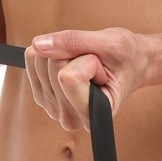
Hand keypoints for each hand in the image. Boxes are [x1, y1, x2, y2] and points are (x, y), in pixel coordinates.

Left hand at [24, 26, 159, 133]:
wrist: (130, 64)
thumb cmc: (127, 57)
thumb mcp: (111, 43)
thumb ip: (76, 42)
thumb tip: (39, 44)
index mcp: (93, 115)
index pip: (68, 78)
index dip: (88, 61)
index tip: (104, 70)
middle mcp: (70, 118)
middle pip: (53, 66)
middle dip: (75, 55)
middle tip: (96, 65)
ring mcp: (53, 108)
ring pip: (40, 59)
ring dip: (64, 53)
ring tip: (86, 65)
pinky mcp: (41, 95)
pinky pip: (31, 58)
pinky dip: (51, 51)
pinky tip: (71, 64)